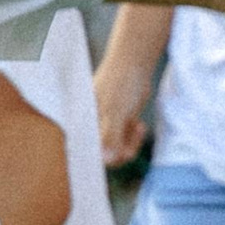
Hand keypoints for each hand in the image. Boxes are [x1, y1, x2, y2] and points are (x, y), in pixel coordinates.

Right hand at [95, 46, 157, 169]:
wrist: (134, 65)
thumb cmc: (120, 84)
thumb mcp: (115, 112)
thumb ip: (110, 136)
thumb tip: (106, 159)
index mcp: (84, 125)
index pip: (87, 153)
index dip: (101, 159)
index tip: (118, 156)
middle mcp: (92, 128)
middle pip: (104, 156)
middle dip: (120, 152)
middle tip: (131, 143)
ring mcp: (106, 127)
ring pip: (117, 151)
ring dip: (130, 144)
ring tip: (137, 128)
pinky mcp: (119, 124)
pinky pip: (125, 142)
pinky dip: (134, 138)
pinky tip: (139, 126)